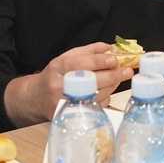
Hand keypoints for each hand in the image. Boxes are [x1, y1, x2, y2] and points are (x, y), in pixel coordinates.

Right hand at [3, 43, 126, 125]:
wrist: (36, 98)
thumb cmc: (54, 76)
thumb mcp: (66, 58)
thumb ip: (89, 51)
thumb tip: (111, 47)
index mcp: (58, 68)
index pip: (79, 63)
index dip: (98, 61)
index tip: (114, 59)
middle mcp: (60, 86)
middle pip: (91, 80)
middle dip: (113, 75)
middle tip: (127, 71)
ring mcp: (67, 103)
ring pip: (97, 94)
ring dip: (112, 85)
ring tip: (118, 77)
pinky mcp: (74, 114)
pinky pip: (96, 105)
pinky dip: (105, 96)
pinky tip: (105, 90)